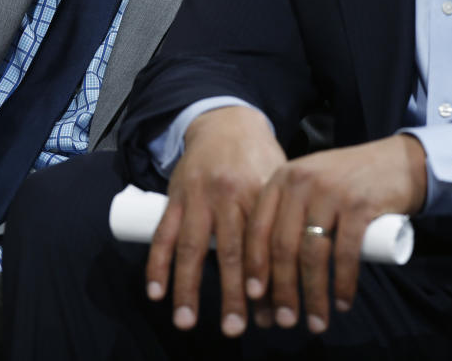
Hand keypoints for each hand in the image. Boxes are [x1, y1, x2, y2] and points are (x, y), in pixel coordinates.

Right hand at [145, 106, 284, 337]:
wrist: (225, 122)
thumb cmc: (259, 161)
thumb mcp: (278, 183)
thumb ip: (282, 225)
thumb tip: (295, 283)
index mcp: (260, 192)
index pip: (264, 243)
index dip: (265, 278)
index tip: (269, 312)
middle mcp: (229, 195)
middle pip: (230, 251)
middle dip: (232, 293)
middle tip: (234, 328)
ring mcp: (198, 196)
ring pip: (192, 246)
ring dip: (187, 287)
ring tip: (186, 321)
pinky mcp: (175, 196)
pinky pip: (164, 232)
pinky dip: (157, 263)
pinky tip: (156, 291)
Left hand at [244, 134, 425, 333]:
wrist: (396, 164)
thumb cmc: (348, 183)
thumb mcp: (310, 185)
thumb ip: (288, 210)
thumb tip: (265, 267)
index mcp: (282, 179)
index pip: (258, 227)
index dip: (254, 266)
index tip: (253, 297)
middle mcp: (301, 182)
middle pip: (283, 246)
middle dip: (282, 290)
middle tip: (285, 321)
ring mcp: (330, 192)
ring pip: (313, 254)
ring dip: (313, 295)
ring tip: (316, 322)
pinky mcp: (359, 205)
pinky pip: (344, 253)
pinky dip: (343, 284)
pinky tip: (342, 303)